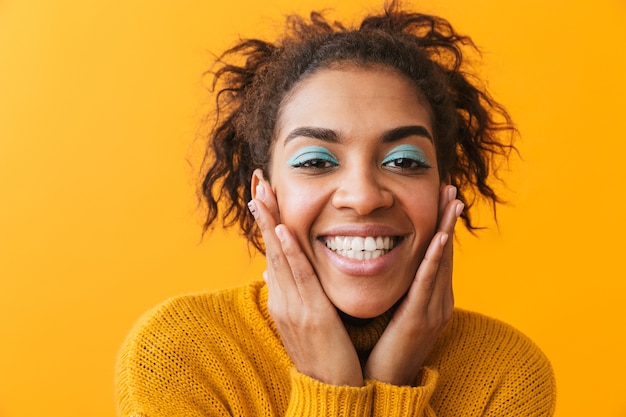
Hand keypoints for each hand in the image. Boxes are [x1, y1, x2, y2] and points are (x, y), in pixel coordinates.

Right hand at [249, 178, 363, 385]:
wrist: (330, 392)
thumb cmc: (322, 356)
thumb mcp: (302, 321)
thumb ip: (291, 294)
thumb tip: (273, 272)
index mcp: (283, 299)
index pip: (273, 253)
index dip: (268, 223)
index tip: (262, 195)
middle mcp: (283, 299)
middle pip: (271, 248)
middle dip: (264, 213)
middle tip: (258, 180)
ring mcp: (293, 307)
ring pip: (280, 257)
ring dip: (271, 223)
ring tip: (263, 194)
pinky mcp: (311, 315)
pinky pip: (300, 277)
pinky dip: (290, 253)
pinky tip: (283, 232)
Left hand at [364, 185, 462, 385]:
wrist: (387, 384)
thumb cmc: (387, 346)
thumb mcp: (398, 310)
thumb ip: (400, 288)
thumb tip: (389, 263)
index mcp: (432, 298)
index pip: (438, 255)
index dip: (441, 225)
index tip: (442, 199)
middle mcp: (439, 301)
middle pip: (445, 253)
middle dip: (448, 220)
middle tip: (451, 189)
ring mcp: (433, 310)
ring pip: (440, 263)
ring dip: (446, 230)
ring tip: (451, 203)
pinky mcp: (420, 319)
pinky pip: (427, 284)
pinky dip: (434, 259)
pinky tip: (439, 239)